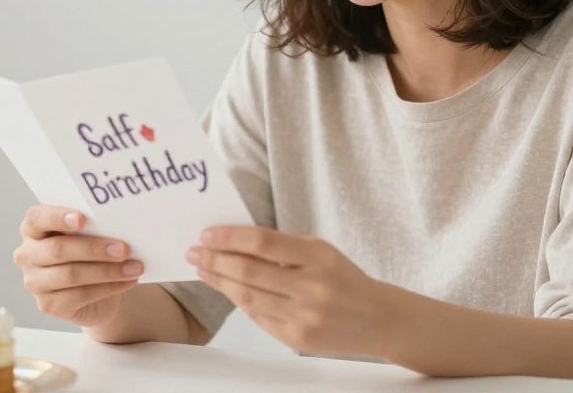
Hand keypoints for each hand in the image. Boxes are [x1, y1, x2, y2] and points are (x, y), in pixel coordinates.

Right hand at [13, 204, 143, 326]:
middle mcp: (27, 255)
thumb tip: (119, 221)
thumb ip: (94, 225)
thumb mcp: (90, 234)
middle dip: (94, 248)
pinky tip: (128, 281)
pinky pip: (80, 296)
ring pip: (71, 274)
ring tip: (134, 267)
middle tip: (124, 248)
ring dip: (107, 271)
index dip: (57, 217)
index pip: (36, 218)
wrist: (97, 289)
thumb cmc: (91, 251)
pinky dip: (108, 288)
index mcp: (33, 228)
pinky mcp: (48, 305)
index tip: (82, 218)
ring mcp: (34, 282)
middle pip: (57, 249)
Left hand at [188, 227, 392, 358]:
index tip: (207, 233)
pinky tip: (226, 289)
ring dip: (219, 281)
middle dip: (215, 260)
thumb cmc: (345, 279)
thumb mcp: (321, 252)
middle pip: (249, 271)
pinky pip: (258, 317)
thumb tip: (235, 241)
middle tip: (194, 251)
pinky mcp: (297, 338)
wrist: (378, 319)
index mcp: (318, 256)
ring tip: (202, 268)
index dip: (230, 237)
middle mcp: (311, 287)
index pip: (263, 242)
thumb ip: (284, 248)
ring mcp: (303, 315)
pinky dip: (239, 301)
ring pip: (248, 297)